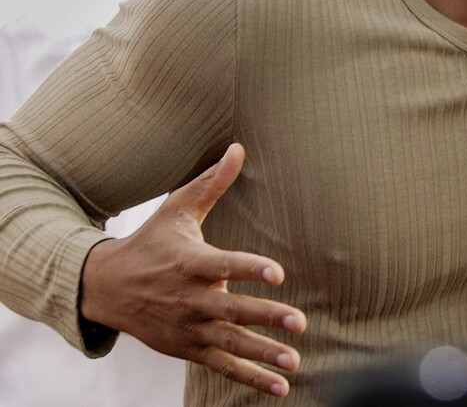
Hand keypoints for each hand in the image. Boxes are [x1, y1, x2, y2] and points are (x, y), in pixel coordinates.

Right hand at [79, 144, 306, 398]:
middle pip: (231, 310)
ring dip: (262, 354)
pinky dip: (250, 378)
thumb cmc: (151, 242)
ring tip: (294, 361)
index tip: (277, 272)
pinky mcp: (187, 348)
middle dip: (265, 317)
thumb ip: (212, 183)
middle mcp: (189, 298)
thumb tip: (238, 147)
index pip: (224, 264)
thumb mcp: (176, 210)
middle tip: (299, 322)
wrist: (105, 287)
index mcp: (190, 263)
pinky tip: (281, 386)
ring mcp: (188, 327)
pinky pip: (222, 365)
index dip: (250, 268)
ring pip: (230, 343)